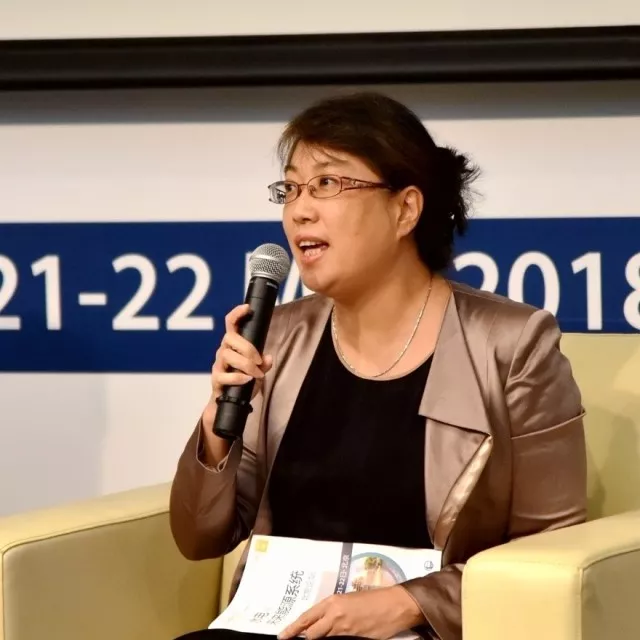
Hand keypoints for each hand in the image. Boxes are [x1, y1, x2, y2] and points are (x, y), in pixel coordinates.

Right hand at [201, 304, 272, 454]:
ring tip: (256, 374)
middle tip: (258, 361)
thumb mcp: (258, 372)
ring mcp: (218, 365)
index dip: (237, 313)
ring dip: (245, 364)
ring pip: (227, 355)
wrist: (228, 404)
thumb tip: (269, 358)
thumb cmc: (242, 383)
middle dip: (247, 348)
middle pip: (230, 338)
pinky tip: (247, 380)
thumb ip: (264, 365)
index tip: (247, 307)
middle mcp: (223, 351)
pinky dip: (237, 377)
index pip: (231, 324)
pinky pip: (224, 375)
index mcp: (234, 345)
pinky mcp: (216, 379)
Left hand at [278, 586, 423, 639]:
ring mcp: (344, 629)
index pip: (307, 618)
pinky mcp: (355, 638)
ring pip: (322, 638)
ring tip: (309, 639)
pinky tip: (330, 639)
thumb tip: (322, 623)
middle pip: (311, 633)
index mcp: (332, 602)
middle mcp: (335, 615)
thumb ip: (334, 611)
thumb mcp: (349, 600)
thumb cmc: (373, 598)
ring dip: (317, 639)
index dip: (293, 629)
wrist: (394, 604)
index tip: (282, 636)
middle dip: (301, 637)